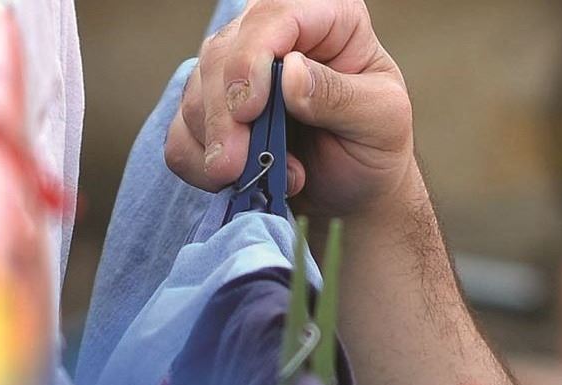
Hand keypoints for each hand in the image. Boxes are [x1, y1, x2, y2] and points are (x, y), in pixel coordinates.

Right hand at [164, 0, 417, 220]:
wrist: (357, 189)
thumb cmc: (376, 146)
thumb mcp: (380, 120)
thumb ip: (339, 96)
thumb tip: (288, 72)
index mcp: (326, 17)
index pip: (274, 14)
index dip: (251, 57)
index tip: (250, 109)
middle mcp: (276, 35)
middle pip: (222, 54)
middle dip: (223, 115)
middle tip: (234, 164)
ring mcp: (239, 71)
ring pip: (195, 92)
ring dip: (215, 144)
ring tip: (260, 177)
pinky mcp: (215, 112)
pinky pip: (181, 132)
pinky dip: (197, 163)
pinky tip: (234, 181)